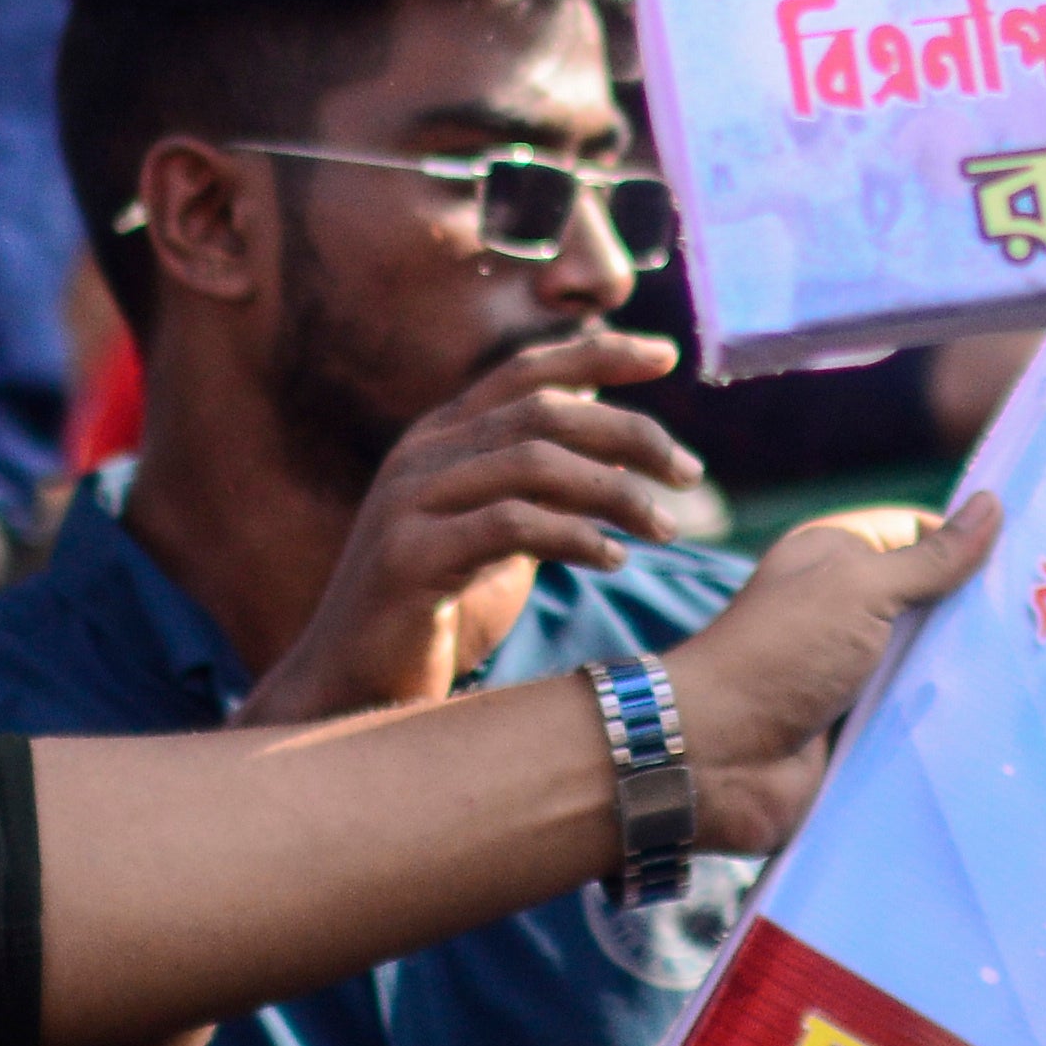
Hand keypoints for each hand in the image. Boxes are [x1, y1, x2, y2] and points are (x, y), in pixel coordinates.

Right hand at [241, 326, 708, 725]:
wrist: (355, 692)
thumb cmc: (439, 612)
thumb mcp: (502, 533)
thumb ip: (545, 483)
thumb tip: (618, 437)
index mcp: (442, 438)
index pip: (526, 370)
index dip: (597, 353)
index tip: (667, 353)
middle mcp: (421, 455)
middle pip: (544, 410)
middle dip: (630, 432)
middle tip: (690, 474)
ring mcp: (408, 501)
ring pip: (535, 461)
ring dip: (615, 490)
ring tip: (664, 528)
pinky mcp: (408, 556)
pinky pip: (511, 525)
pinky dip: (575, 536)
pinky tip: (614, 559)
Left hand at [677, 491, 1003, 853]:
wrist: (716, 758)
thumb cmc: (782, 654)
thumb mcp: (861, 589)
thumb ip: (931, 558)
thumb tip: (992, 503)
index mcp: (835, 561)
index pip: (918, 537)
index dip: (969, 543)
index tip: (1037, 556)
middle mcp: (844, 614)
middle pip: (930, 606)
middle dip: (980, 614)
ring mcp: (853, 677)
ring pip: (928, 667)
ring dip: (968, 675)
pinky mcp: (859, 733)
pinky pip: (915, 722)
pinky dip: (948, 724)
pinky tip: (1006, 725)